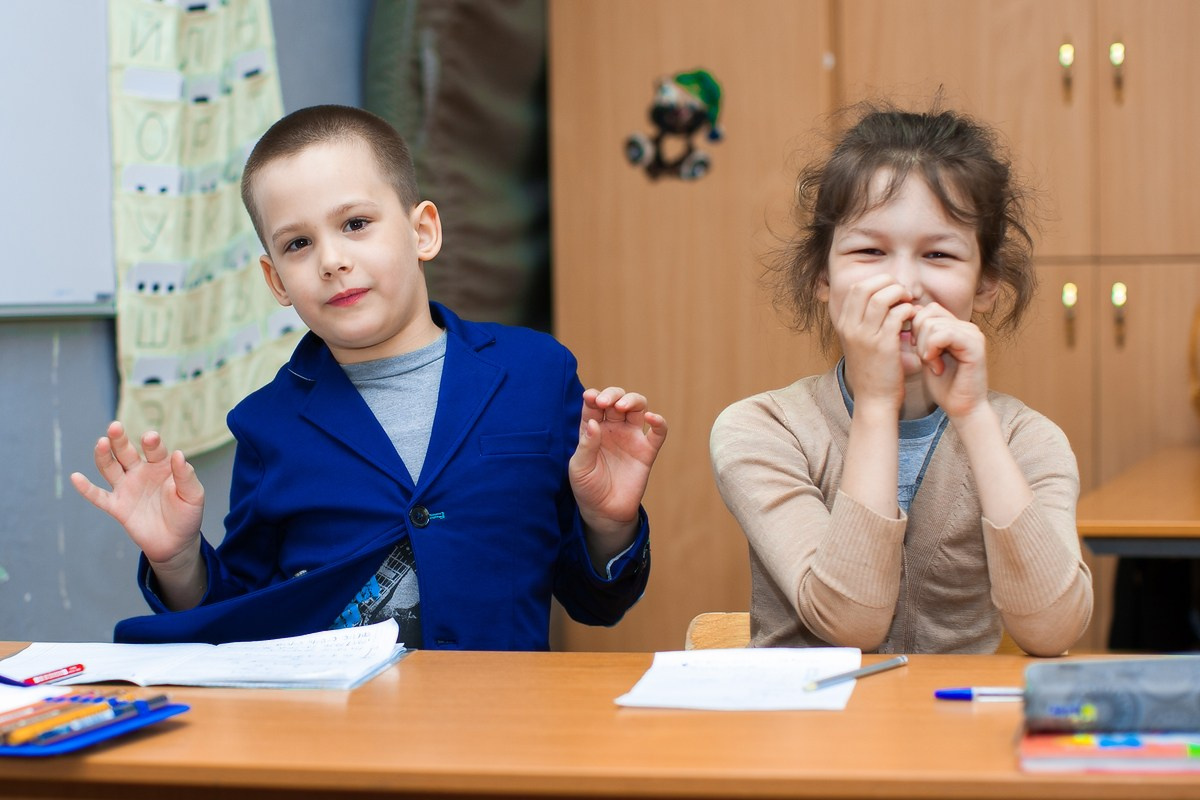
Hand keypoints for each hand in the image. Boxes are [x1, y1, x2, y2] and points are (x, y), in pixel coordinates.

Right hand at [70, 421, 204, 569]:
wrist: (176, 542)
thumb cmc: (187, 514)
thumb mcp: (193, 495)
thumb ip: (186, 476)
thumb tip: (179, 454)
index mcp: (161, 466)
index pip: (154, 450)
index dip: (152, 443)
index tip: (150, 437)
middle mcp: (140, 472)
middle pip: (126, 453)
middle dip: (120, 440)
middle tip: (115, 427)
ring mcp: (127, 488)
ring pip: (110, 468)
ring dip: (104, 456)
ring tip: (101, 443)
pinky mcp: (117, 507)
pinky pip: (99, 496)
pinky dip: (87, 489)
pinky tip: (76, 477)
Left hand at [569, 387, 667, 548]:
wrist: (605, 512)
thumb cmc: (587, 488)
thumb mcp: (579, 468)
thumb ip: (586, 445)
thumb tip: (594, 423)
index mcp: (593, 429)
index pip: (594, 404)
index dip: (594, 396)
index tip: (591, 398)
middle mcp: (613, 429)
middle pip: (617, 399)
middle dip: (612, 394)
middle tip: (605, 403)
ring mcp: (631, 437)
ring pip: (638, 407)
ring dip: (633, 400)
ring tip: (622, 407)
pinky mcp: (647, 451)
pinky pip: (658, 432)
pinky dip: (659, 422)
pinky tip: (652, 418)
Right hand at [831, 274, 913, 411]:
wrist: (874, 399)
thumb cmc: (871, 371)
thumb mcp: (858, 343)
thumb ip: (863, 321)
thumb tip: (879, 298)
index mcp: (843, 325)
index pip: (856, 288)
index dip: (876, 282)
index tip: (891, 290)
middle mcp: (851, 328)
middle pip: (866, 287)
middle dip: (888, 283)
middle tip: (903, 293)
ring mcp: (865, 336)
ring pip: (882, 298)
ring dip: (900, 295)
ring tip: (909, 303)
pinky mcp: (884, 345)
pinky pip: (898, 315)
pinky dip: (909, 311)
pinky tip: (914, 318)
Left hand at [911, 302, 989, 417]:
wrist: (962, 408)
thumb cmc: (943, 385)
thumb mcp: (926, 354)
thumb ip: (921, 334)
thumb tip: (908, 312)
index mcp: (956, 326)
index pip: (928, 309)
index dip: (915, 328)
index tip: (917, 350)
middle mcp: (966, 326)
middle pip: (928, 313)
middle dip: (918, 337)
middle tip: (926, 359)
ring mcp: (973, 334)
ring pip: (933, 324)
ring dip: (925, 348)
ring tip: (934, 365)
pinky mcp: (975, 345)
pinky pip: (944, 334)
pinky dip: (932, 350)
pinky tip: (937, 366)